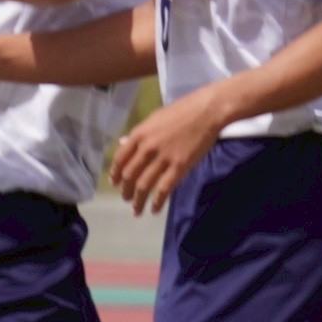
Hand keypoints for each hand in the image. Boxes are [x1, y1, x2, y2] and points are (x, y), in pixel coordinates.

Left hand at [108, 92, 223, 213]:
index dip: (115, 174)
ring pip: (144, 185)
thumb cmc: (182, 111)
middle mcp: (147, 148)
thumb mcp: (154, 118)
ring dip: (138, 201)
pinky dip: (157, 202)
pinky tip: (154, 210)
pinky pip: (164, 189)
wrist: (207, 111)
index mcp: (139, 134)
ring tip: (136, 210)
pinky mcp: (179, 167)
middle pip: (130, 175)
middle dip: (125, 190)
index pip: (121, 158)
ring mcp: (163, 158)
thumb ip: (139, 134)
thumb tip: (124, 144)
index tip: (114, 183)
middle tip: (126, 198)